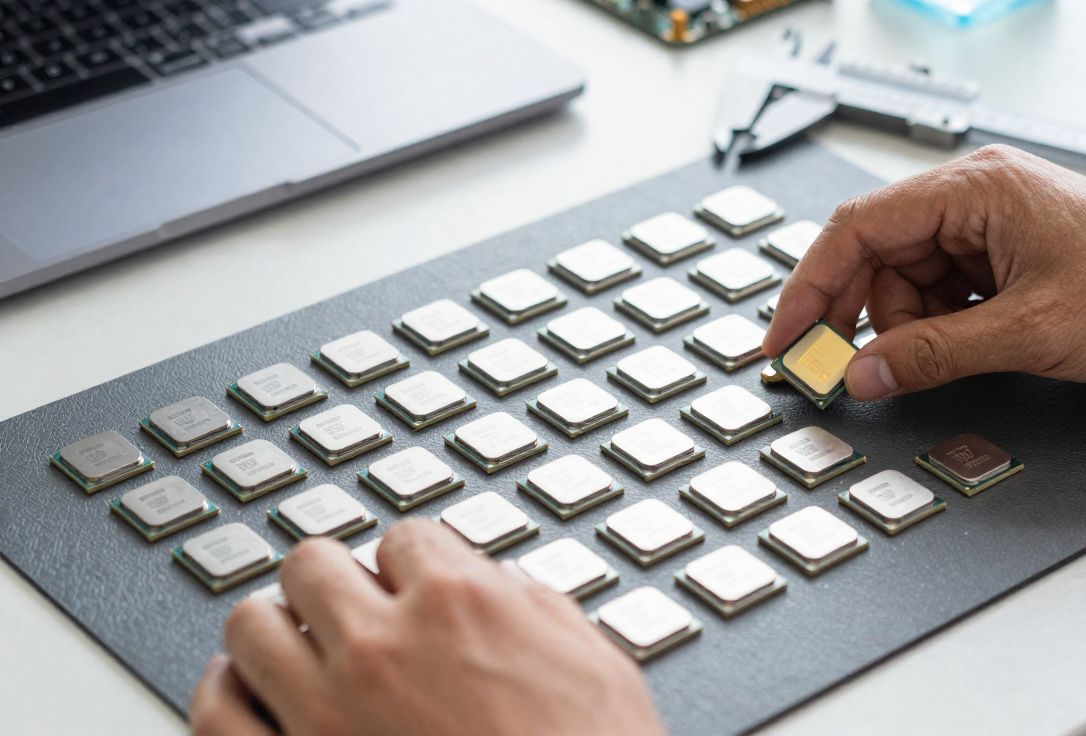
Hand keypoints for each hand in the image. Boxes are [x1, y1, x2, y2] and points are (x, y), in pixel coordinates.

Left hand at [190, 520, 663, 735]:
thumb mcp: (597, 670)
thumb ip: (538, 614)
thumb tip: (508, 593)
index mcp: (461, 605)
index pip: (403, 538)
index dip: (408, 563)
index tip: (409, 584)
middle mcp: (384, 645)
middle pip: (311, 564)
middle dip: (331, 582)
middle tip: (345, 606)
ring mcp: (326, 711)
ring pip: (250, 625)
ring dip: (272, 629)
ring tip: (291, 645)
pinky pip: (215, 714)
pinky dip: (223, 694)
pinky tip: (241, 692)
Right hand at [764, 145, 1085, 398]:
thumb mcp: (1028, 333)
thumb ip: (933, 354)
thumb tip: (865, 373)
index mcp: (974, 188)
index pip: (857, 229)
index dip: (809, 289)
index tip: (784, 339)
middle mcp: (975, 197)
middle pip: (877, 258)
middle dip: (865, 318)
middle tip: (847, 370)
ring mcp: (989, 227)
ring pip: (906, 282)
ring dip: (912, 329)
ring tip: (959, 354)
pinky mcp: (1002, 256)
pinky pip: (940, 293)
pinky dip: (939, 328)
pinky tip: (972, 345)